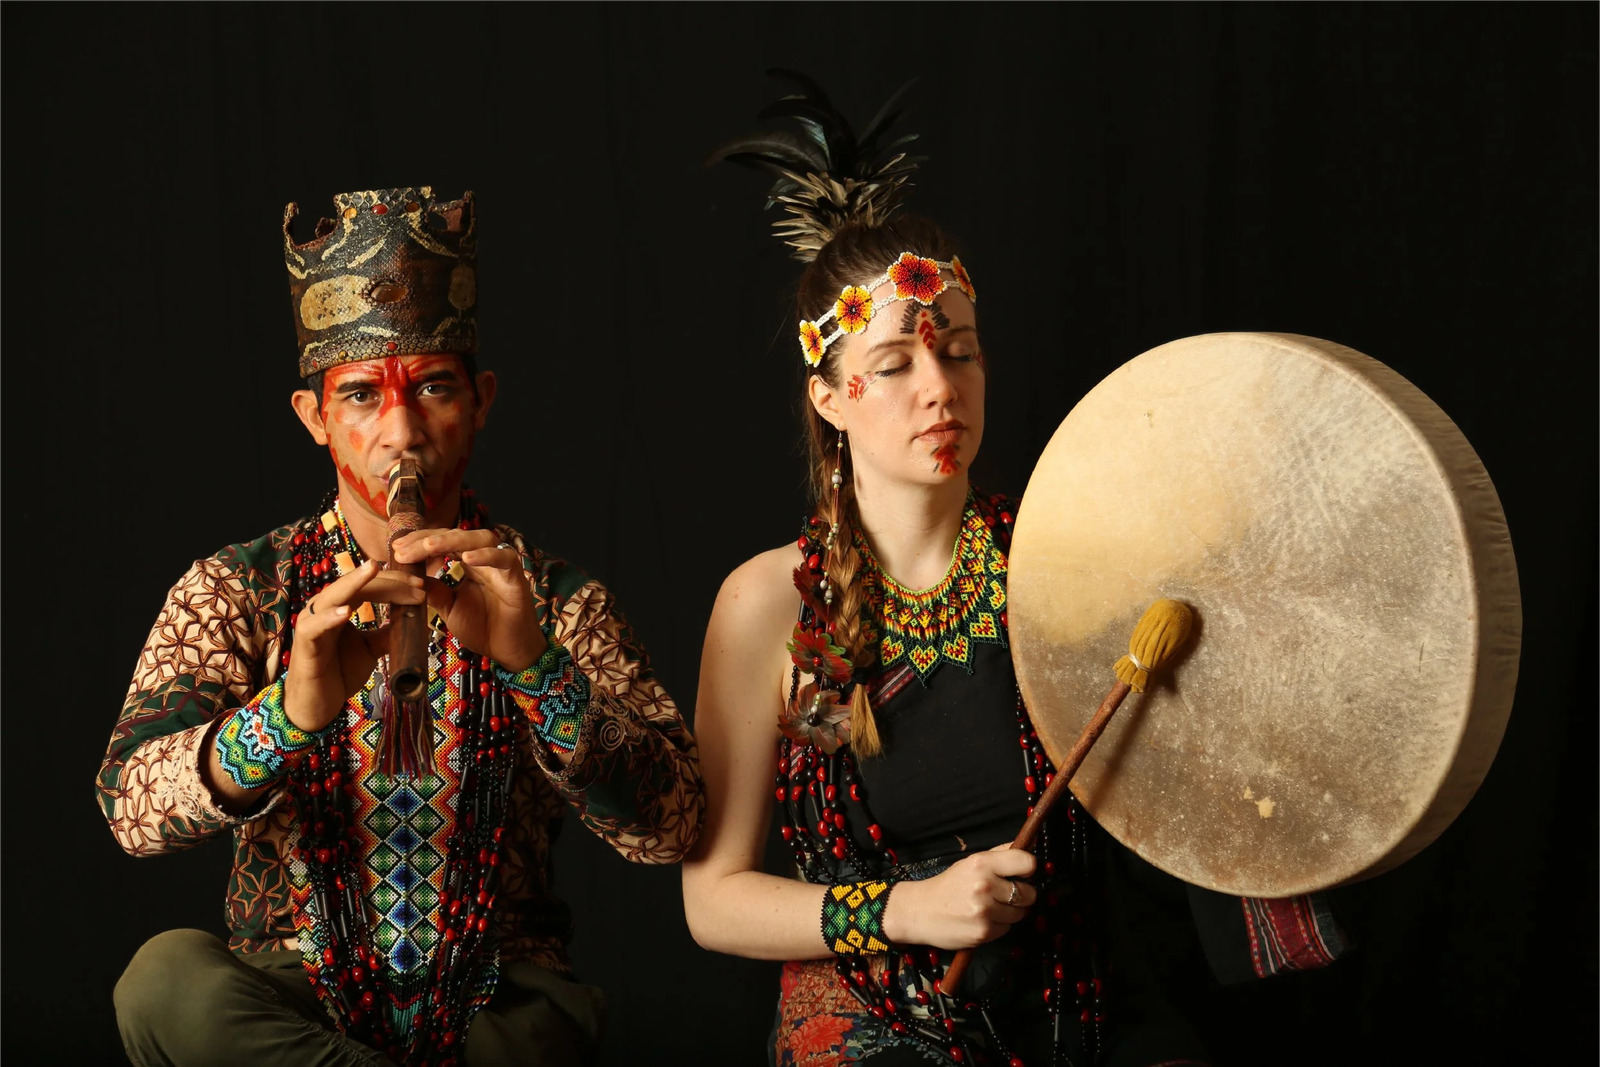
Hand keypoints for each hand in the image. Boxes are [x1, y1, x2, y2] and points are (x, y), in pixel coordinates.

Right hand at [284, 560, 425, 732]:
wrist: (315, 705)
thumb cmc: (339, 672)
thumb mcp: (370, 650)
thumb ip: (386, 634)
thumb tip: (412, 621)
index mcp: (341, 606)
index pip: (370, 585)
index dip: (396, 582)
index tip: (422, 585)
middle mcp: (325, 609)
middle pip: (356, 584)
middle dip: (387, 581)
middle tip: (415, 583)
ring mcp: (312, 624)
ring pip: (333, 595)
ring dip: (355, 583)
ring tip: (373, 570)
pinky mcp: (304, 644)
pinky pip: (314, 627)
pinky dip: (329, 617)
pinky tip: (346, 611)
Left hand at [391, 529, 547, 671]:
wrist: (507, 650)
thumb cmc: (482, 627)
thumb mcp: (448, 608)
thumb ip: (432, 590)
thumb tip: (408, 576)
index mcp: (467, 563)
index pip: (443, 542)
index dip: (420, 542)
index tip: (397, 549)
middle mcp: (484, 559)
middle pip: (458, 536)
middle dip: (429, 540)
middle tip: (405, 549)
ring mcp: (501, 565)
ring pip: (481, 538)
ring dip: (454, 540)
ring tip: (430, 547)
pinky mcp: (516, 577)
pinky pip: (504, 558)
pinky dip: (487, 556)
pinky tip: (467, 558)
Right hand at [881, 844, 1038, 949]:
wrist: (919, 912)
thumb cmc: (947, 886)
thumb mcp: (970, 863)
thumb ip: (999, 854)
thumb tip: (1027, 842)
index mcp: (981, 863)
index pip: (1026, 863)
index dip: (1028, 869)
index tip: (1021, 873)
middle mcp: (985, 886)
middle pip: (1029, 893)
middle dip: (1021, 895)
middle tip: (1003, 894)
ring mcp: (985, 911)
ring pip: (1020, 913)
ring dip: (1009, 912)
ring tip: (988, 908)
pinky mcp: (984, 932)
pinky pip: (1007, 929)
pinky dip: (998, 926)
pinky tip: (981, 920)